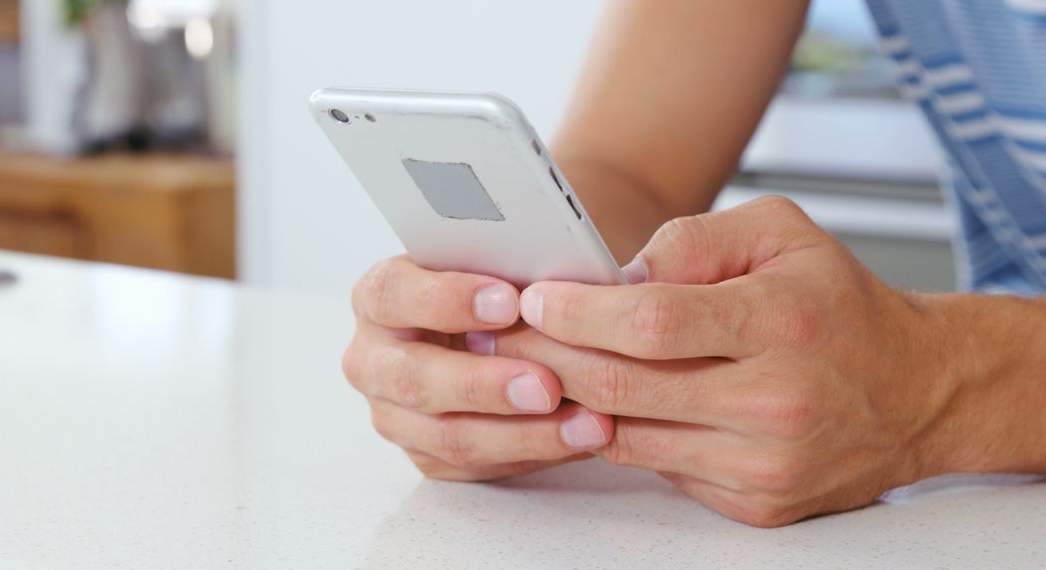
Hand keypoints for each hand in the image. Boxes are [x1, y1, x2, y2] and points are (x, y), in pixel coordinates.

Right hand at [342, 256, 614, 480]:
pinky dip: (534, 452)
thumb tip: (558, 280)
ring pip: (449, 436)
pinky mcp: (426, 454)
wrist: (489, 328)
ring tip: (587, 424)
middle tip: (547, 384)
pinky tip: (580, 439)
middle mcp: (373, 358)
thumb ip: (510, 267)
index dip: (448, 299)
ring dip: (525, 433)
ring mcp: (394, 414)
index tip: (509, 301)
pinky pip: (478, 464)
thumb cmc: (493, 285)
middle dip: (486, 384)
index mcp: (379, 295)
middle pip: (415, 379)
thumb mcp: (493, 262)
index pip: (394, 295)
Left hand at [486, 197, 953, 525]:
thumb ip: (694, 241)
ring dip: (562, 400)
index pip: (653, 322)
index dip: (579, 312)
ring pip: (625, 436)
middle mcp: (775, 402)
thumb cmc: (836, 303)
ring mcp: (763, 464)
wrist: (913, 393)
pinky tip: (585, 403)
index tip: (534, 297)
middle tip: (499, 335)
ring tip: (523, 366)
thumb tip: (615, 276)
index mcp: (781, 321)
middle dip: (544, 357)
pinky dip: (612, 434)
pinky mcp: (753, 504)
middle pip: (623, 387)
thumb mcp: (780, 233)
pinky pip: (654, 467)